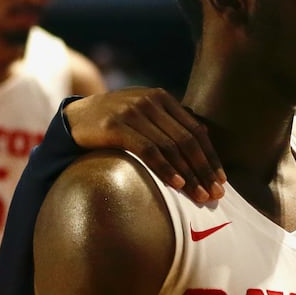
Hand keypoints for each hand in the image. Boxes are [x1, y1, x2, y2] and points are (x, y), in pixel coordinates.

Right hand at [65, 89, 225, 201]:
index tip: (221, 180)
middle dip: (204, 169)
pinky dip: (166, 168)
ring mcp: (132, 111)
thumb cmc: (114, 123)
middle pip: (187, 140)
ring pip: (171, 147)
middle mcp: (150, 101)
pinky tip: (177, 185)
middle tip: (216, 194)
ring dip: (189, 174)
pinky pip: (148, 150)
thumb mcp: (144, 115)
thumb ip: (170, 122)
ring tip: (200, 196)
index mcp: (162, 98)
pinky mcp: (115, 126)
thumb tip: (204, 135)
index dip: (211, 157)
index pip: (196, 130)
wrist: (73, 119)